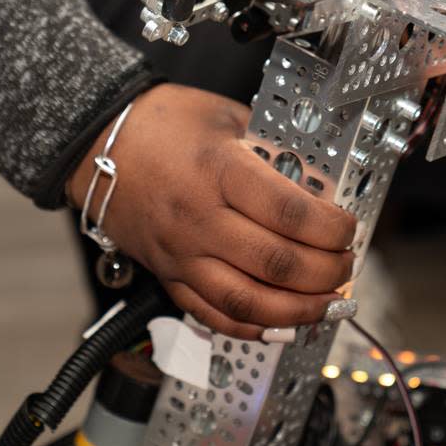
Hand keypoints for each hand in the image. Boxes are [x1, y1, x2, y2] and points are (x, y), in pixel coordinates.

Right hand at [68, 84, 356, 339]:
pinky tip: (282, 323)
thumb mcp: (227, 117)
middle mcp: (200, 219)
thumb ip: (274, 149)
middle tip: (346, 264)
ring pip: (248, 303)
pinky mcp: (168, 275)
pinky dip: (252, 328)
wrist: (98, 143)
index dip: (330, 228)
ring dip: (298, 311)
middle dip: (326, 272)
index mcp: (219, 172)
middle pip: (276, 264)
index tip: (347, 227)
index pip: (289, 213)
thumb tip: (320, 185)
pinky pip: (212, 315)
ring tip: (328, 303)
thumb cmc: (164, 123)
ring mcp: (182, 254)